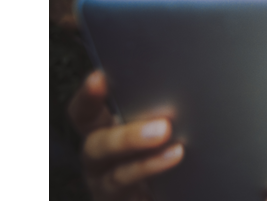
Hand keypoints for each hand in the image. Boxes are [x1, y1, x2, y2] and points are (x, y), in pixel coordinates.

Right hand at [68, 70, 184, 200]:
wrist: (166, 186)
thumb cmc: (156, 146)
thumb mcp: (150, 124)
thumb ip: (153, 109)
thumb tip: (182, 77)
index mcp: (101, 132)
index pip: (84, 113)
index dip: (88, 97)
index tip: (99, 78)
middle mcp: (98, 160)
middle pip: (98, 147)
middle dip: (128, 137)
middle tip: (163, 128)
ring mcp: (108, 187)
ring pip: (117, 177)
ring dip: (148, 164)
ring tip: (178, 152)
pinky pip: (136, 198)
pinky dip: (156, 185)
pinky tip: (177, 173)